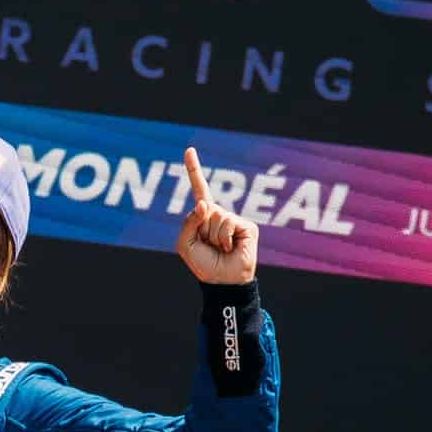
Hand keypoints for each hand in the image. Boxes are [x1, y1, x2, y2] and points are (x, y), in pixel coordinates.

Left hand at [176, 147, 258, 283]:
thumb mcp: (185, 245)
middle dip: (201, 230)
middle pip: (204, 208)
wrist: (223, 281)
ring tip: (220, 248)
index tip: (188, 149)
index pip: (200, 189)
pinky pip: (227, 224)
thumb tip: (205, 204)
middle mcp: (219, 214)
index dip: (194, 169)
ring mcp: (234, 219)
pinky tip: (230, 247)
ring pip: (215, 217)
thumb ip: (189, 223)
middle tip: (209, 246)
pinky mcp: (246, 225)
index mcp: (203, 216)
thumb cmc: (204, 264)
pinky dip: (224, 239)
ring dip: (213, 237)